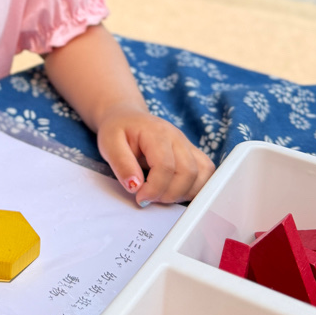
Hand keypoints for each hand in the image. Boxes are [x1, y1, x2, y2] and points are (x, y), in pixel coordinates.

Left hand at [96, 105, 214, 204]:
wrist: (126, 117)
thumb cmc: (118, 130)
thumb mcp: (109, 144)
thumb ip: (121, 164)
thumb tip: (135, 186)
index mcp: (157, 133)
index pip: (166, 166)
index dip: (154, 188)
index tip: (140, 197)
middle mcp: (178, 138)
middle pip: (188, 172)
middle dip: (170, 194)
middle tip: (150, 198)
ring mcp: (188, 145)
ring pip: (203, 174)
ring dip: (185, 193)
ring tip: (162, 195)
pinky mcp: (192, 153)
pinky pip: (206, 173)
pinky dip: (196, 188)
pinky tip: (176, 191)